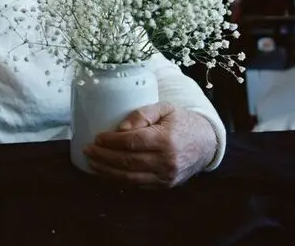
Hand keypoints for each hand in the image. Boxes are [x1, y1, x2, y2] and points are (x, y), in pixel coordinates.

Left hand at [83, 102, 216, 187]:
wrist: (205, 142)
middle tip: (88, 150)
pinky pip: (137, 185)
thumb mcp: (165, 108)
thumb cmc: (182, 122)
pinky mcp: (164, 185)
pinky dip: (118, 181)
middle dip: (103, 157)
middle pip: (127, 161)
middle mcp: (166, 161)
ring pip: (129, 178)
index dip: (111, 142)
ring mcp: (165, 176)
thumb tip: (120, 128)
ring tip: (92, 162)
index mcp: (166, 140)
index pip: (132, 142)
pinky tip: (106, 173)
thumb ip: (142, 114)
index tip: (97, 138)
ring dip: (106, 171)